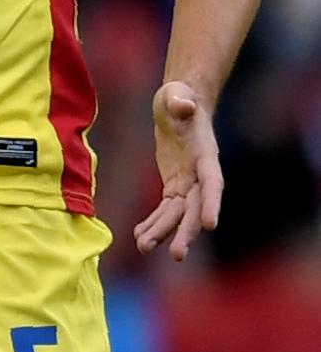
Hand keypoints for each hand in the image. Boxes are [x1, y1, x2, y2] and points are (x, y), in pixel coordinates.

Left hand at [143, 76, 227, 258]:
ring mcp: (188, 181)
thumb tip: (184, 106)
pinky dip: (154, 222)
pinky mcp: (175, 184)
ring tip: (143, 248)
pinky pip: (165, 208)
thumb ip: (181, 102)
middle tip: (177, 255)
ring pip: (178, 213)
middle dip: (186, 231)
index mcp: (206, 155)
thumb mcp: (177, 95)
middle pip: (196, 207)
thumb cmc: (180, 98)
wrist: (180, 103)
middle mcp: (201, 173)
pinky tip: (139, 235)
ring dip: (163, 232)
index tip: (210, 225)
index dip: (211, 204)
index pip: (212, 183)